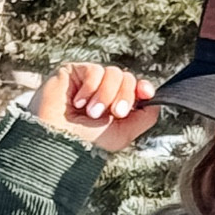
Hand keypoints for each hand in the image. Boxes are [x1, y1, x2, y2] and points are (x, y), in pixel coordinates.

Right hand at [28, 63, 159, 152]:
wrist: (58, 141)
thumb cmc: (86, 144)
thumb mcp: (122, 134)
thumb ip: (143, 118)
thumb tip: (156, 101)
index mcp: (115, 106)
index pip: (135, 88)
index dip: (142, 87)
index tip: (146, 93)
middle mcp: (103, 92)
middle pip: (127, 79)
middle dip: (124, 96)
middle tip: (115, 113)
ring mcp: (88, 81)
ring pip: (114, 73)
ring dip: (106, 95)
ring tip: (91, 113)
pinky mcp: (73, 72)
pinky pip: (95, 70)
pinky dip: (90, 88)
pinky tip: (78, 103)